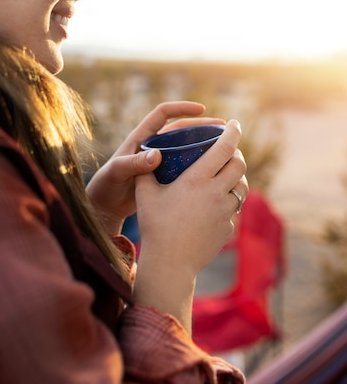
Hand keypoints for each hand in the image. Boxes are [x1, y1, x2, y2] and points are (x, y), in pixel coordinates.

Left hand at [86, 101, 224, 235]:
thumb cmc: (106, 186)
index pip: (163, 114)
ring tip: (226, 148)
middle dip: (201, 127)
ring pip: (186, 147)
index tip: (201, 109)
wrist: (104, 206)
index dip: (181, 107)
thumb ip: (133, 164)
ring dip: (204, 146)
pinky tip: (215, 172)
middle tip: (224, 130)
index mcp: (141, 137)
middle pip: (181, 129)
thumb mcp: (118, 173)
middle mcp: (152, 145)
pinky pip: (185, 165)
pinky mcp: (165, 175)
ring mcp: (160, 160)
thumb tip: (156, 156)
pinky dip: (199, 166)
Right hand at [133, 119, 247, 331]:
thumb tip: (147, 154)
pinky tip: (216, 206)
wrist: (170, 264)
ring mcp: (225, 212)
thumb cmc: (155, 226)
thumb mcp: (145, 194)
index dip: (232, 132)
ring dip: (236, 178)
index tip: (234, 123)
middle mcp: (216, 192)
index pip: (224, 148)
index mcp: (197, 179)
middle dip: (236, 153)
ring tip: (226, 176)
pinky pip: (234, 210)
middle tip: (228, 150)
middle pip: (239, 165)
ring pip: (241, 188)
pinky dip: (228, 203)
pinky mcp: (228, 229)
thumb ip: (147, 170)